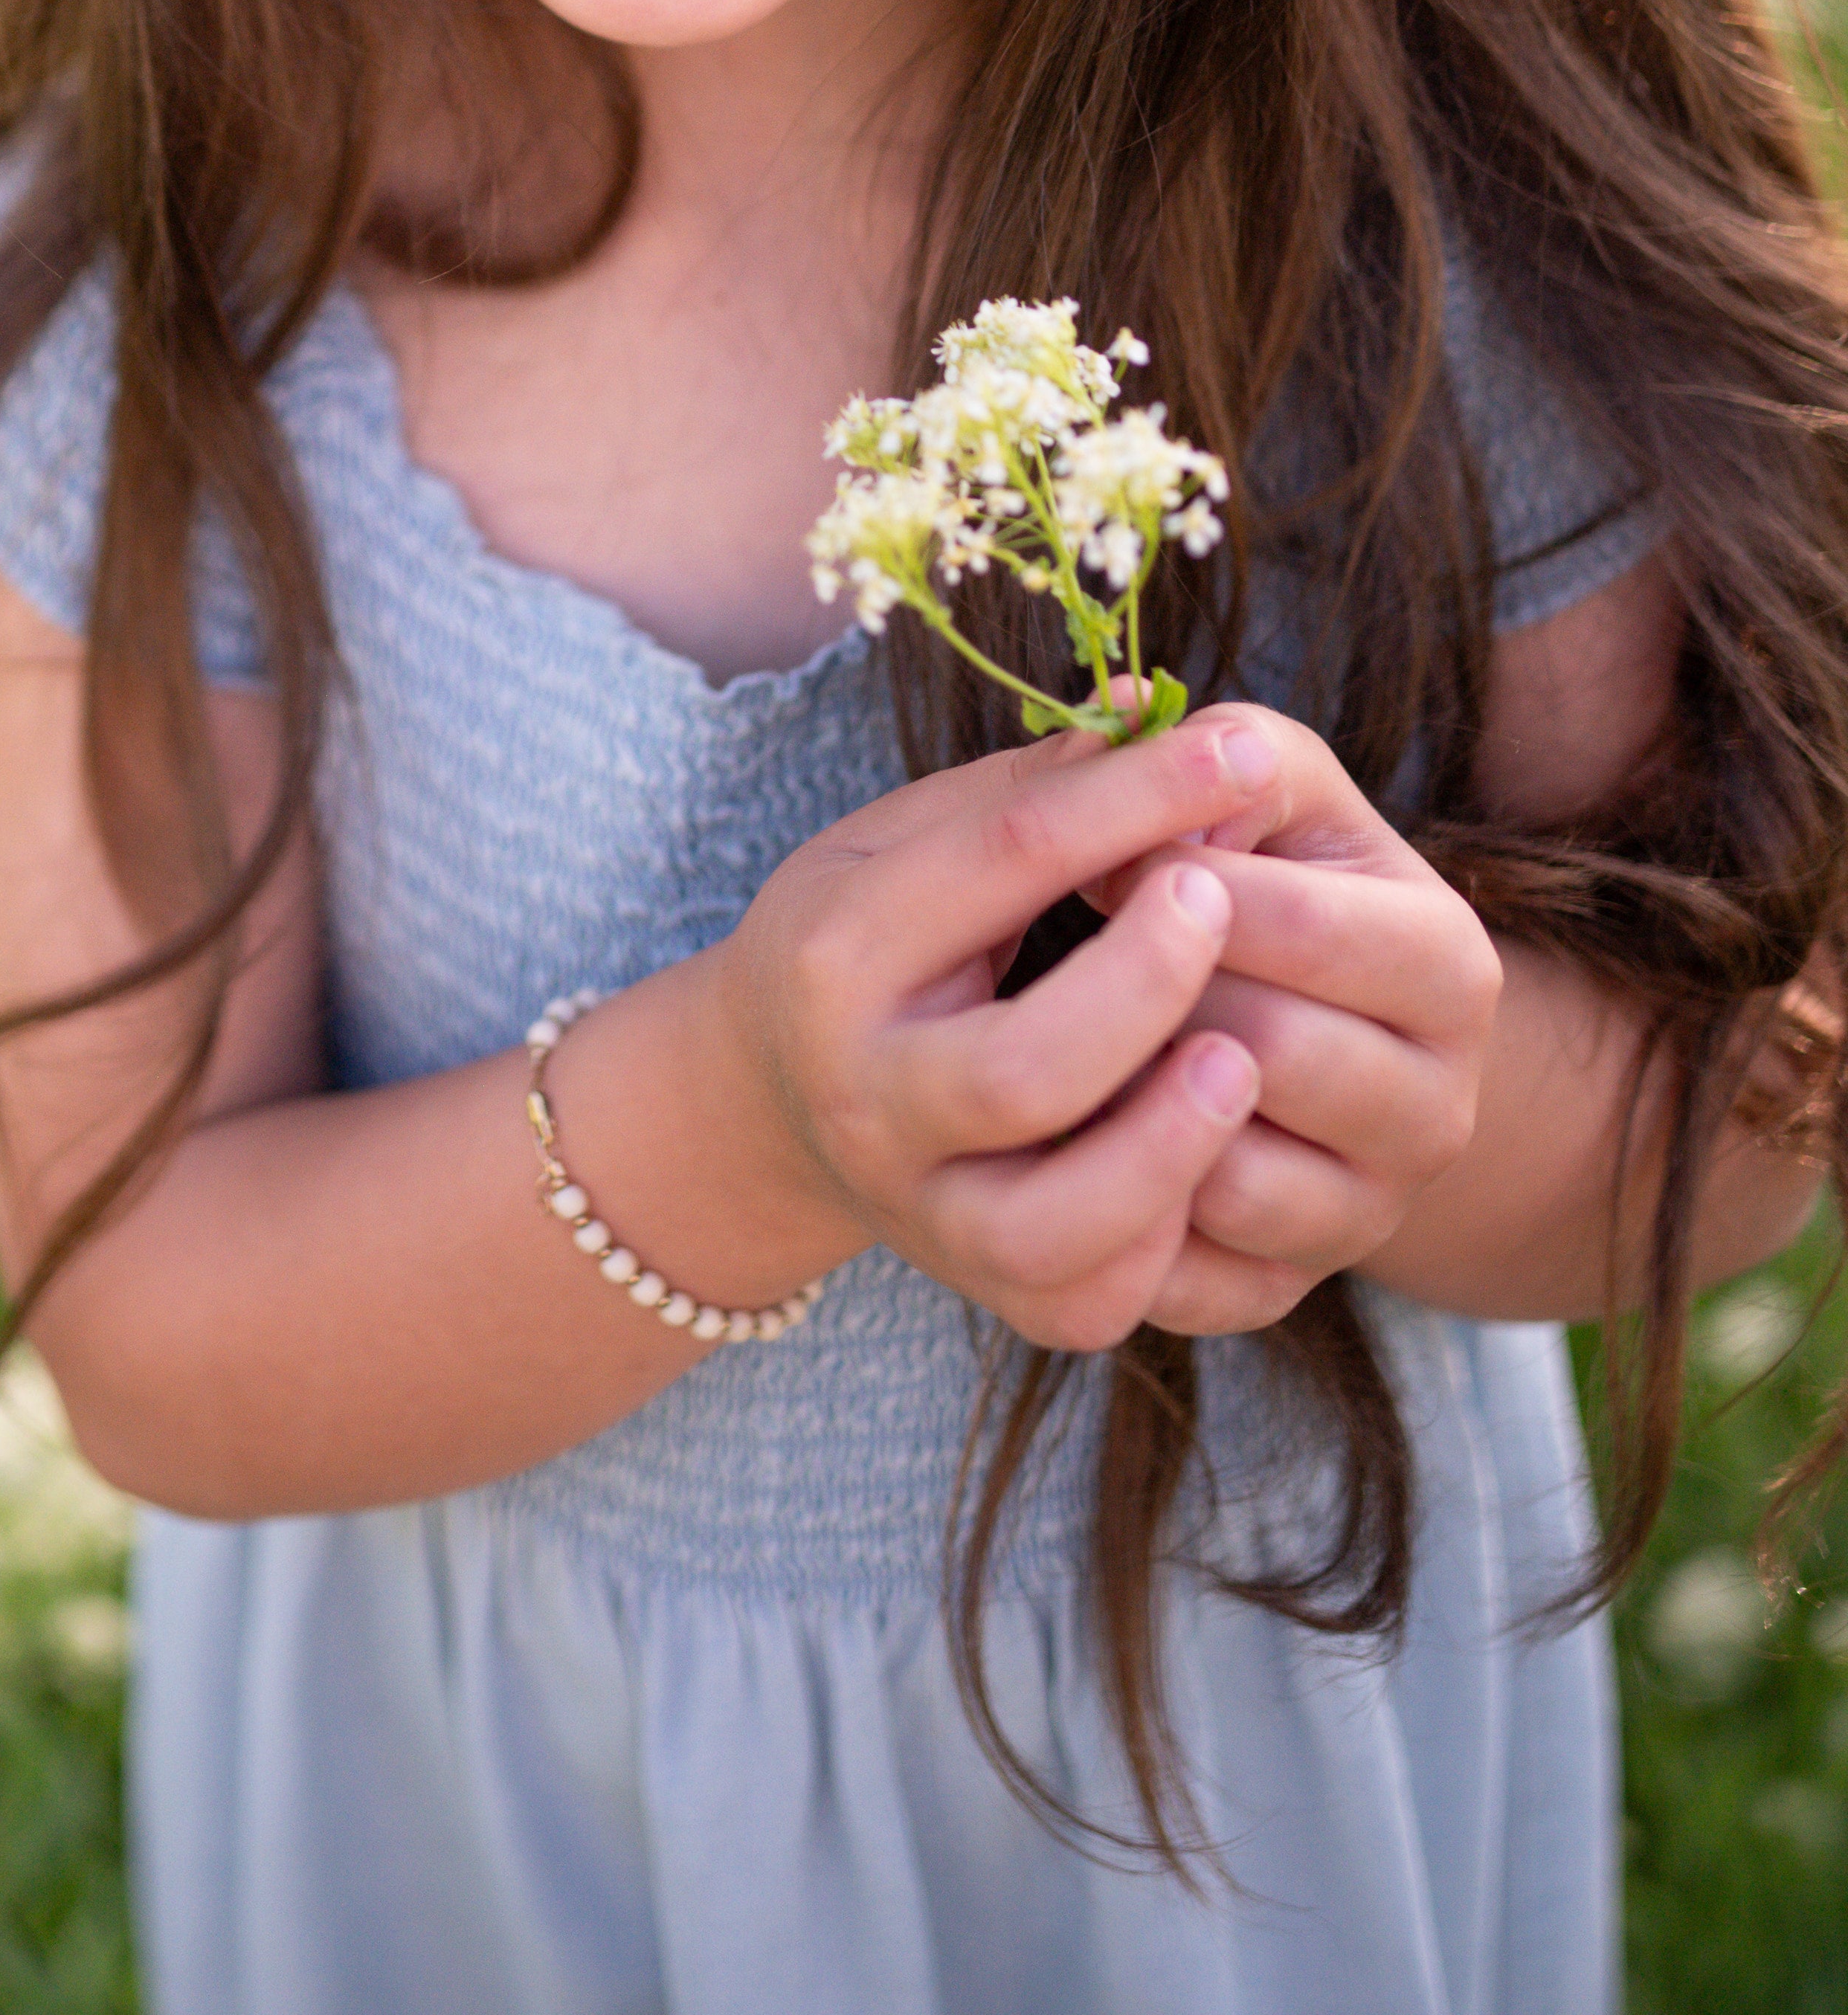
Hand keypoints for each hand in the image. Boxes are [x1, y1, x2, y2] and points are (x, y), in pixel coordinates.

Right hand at [715, 714, 1277, 1354]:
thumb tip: (1153, 712)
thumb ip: (1032, 792)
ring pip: (1055, 1226)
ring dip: (1169, 1144)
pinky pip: (1089, 1302)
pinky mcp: (985, 1294)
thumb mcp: (912, 838)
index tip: (1238, 751)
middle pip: (1021, 1073)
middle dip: (1145, 986)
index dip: (1135, 801)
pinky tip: (1210, 1162)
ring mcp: (921, 1213)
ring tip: (1238, 1061)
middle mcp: (868, 1101)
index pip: (1001, 866)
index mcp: (840, 955)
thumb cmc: (872, 935)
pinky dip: (1166, 1244)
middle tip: (1220, 903)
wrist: (775, 1093)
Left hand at [1085, 708, 1503, 1335]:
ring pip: (1222, 1173)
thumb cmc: (1258, 880)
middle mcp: (1443, 1111)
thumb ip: (1226, 751)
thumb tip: (1153, 732)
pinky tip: (1085, 1136)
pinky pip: (1182, 1274)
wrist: (1275, 1027)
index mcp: (1454, 966)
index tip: (1105, 857)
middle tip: (1081, 955)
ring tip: (1088, 1043)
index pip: (1301, 927)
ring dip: (1128, 1104)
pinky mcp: (1286, 1292)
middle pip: (1264, 1051)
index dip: (1175, 883)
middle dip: (1152, 994)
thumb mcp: (1265, 794)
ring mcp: (1370, 1217)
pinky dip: (1117, 1206)